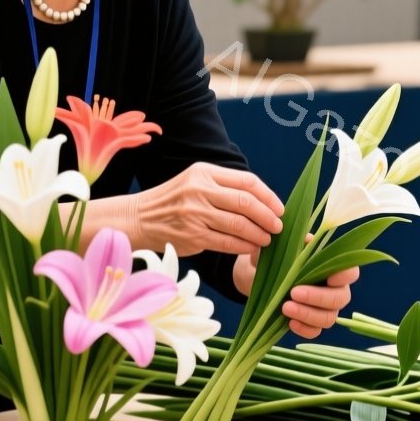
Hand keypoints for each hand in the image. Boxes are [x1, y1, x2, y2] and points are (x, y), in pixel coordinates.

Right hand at [129, 162, 283, 257]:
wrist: (140, 218)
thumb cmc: (175, 200)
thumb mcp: (195, 182)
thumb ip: (224, 187)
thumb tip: (263, 201)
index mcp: (205, 172)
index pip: (247, 182)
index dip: (268, 196)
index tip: (279, 208)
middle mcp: (200, 190)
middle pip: (246, 203)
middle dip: (268, 216)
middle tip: (278, 226)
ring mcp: (195, 214)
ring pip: (239, 225)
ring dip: (259, 234)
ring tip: (267, 239)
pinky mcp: (193, 236)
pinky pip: (227, 243)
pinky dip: (244, 246)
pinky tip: (251, 248)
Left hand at [233, 253, 359, 338]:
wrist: (261, 274)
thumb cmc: (279, 255)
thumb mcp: (284, 245)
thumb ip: (298, 242)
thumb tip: (308, 240)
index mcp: (333, 267)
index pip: (351, 272)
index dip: (345, 276)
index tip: (329, 277)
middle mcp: (335, 289)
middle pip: (340, 298)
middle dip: (318, 297)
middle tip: (293, 292)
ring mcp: (325, 308)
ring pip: (329, 318)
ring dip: (308, 314)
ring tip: (285, 307)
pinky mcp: (312, 323)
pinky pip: (315, 331)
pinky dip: (304, 329)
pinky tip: (290, 322)